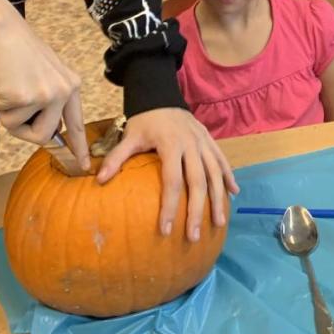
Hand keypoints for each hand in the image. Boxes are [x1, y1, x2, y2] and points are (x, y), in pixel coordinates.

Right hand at [0, 16, 89, 169]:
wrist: (2, 30)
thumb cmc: (19, 51)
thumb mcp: (46, 74)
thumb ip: (50, 100)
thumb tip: (47, 133)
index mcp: (71, 86)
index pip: (76, 123)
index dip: (79, 147)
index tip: (83, 165)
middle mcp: (62, 92)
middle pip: (42, 136)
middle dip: (21, 129)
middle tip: (11, 105)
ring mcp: (43, 95)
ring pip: (16, 126)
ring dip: (3, 110)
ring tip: (4, 84)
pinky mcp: (21, 96)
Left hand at [97, 108, 238, 237]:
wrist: (162, 96)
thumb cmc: (145, 121)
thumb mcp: (129, 136)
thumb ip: (116, 157)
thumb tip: (99, 180)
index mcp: (171, 145)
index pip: (172, 181)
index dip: (170, 207)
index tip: (166, 231)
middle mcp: (192, 145)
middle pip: (197, 182)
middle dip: (197, 211)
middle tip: (194, 237)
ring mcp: (204, 143)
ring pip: (215, 174)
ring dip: (218, 199)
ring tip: (219, 223)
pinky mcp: (211, 141)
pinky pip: (222, 160)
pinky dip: (229, 176)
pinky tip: (233, 193)